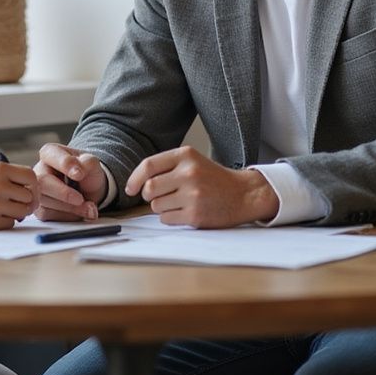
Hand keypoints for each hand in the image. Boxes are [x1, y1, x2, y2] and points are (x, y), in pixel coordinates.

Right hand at [0, 160, 38, 229]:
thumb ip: (7, 176)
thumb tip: (32, 189)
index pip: (31, 176)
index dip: (34, 187)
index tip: (30, 193)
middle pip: (30, 196)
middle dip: (26, 203)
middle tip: (16, 206)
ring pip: (23, 211)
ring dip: (17, 213)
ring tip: (2, 210)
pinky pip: (10, 224)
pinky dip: (4, 222)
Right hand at [33, 143, 104, 220]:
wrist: (89, 190)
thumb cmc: (87, 173)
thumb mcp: (92, 163)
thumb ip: (88, 162)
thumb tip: (77, 171)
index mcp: (50, 153)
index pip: (50, 155)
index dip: (64, 165)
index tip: (79, 174)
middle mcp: (39, 170)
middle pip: (43, 182)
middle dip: (64, 194)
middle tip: (80, 199)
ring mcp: (37, 191)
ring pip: (46, 202)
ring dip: (70, 208)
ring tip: (89, 207)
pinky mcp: (39, 208)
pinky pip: (49, 215)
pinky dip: (67, 216)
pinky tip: (79, 212)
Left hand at [125, 147, 278, 227]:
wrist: (243, 194)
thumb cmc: (213, 178)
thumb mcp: (192, 161)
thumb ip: (167, 166)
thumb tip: (137, 183)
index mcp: (186, 155)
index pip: (148, 165)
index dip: (134, 179)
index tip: (131, 189)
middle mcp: (189, 173)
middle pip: (149, 188)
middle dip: (149, 195)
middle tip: (160, 196)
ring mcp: (192, 195)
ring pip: (156, 206)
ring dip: (161, 207)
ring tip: (178, 203)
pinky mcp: (196, 215)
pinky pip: (166, 219)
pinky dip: (170, 218)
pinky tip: (184, 212)